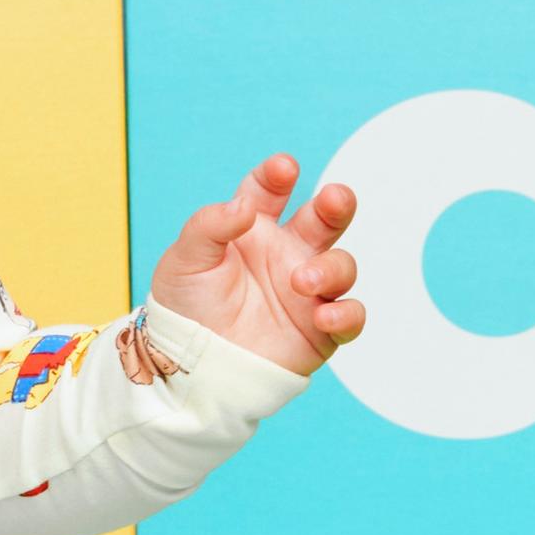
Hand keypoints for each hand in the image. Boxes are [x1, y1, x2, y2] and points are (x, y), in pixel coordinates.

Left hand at [146, 154, 364, 376]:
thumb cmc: (185, 309)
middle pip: (324, 218)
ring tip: (299, 282)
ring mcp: (307, 291)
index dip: (278, 175)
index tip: (283, 169)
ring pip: (341, 266)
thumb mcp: (184, 259)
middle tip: (333, 198)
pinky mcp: (319, 329)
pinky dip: (346, 314)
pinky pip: (350, 316)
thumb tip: (244, 206)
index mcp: (253, 230)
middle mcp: (286, 254)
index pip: (270, 191)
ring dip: (330, 268)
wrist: (190, 366)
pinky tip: (324, 316)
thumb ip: (210, 225)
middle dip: (336, 203)